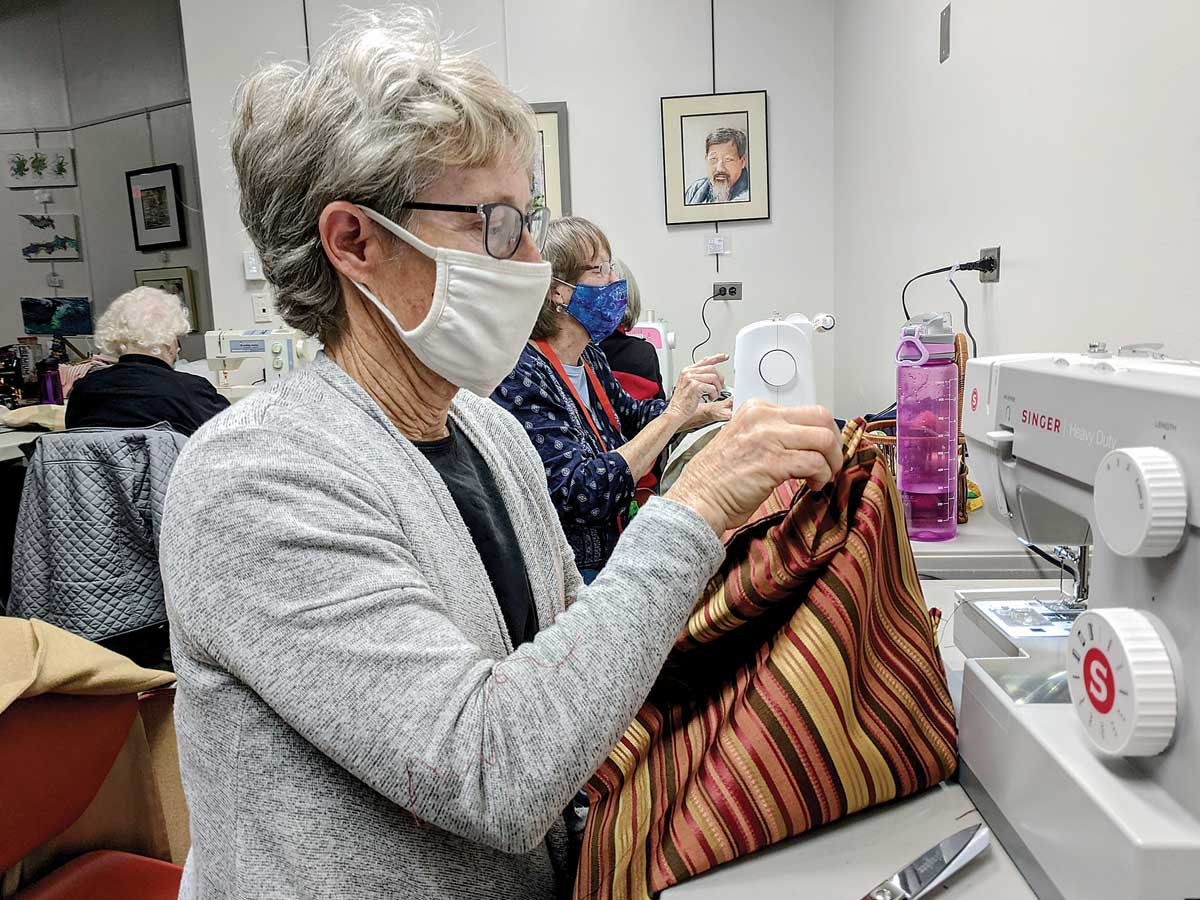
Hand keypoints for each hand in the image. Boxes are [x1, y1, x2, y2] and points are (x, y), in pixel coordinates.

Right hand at [665, 354, 727, 430]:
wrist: (676, 412)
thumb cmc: (682, 402)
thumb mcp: (689, 385)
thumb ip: (699, 377)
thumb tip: (713, 374)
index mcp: (687, 371)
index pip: (705, 360)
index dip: (717, 358)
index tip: (725, 357)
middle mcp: (688, 373)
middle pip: (712, 369)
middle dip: (719, 379)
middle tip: (719, 388)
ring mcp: (691, 379)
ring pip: (714, 378)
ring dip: (717, 388)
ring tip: (713, 395)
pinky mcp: (695, 386)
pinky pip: (712, 387)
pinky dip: (714, 394)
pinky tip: (710, 398)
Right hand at [665, 400, 841, 534]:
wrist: (698, 499)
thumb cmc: (719, 479)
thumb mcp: (745, 440)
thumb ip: (772, 435)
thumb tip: (806, 442)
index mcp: (756, 410)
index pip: (806, 411)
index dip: (822, 432)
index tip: (822, 451)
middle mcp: (762, 417)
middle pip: (821, 418)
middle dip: (834, 443)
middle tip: (831, 462)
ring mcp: (767, 438)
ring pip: (823, 439)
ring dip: (832, 461)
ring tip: (824, 476)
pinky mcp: (773, 462)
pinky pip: (815, 463)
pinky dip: (822, 476)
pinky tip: (814, 486)